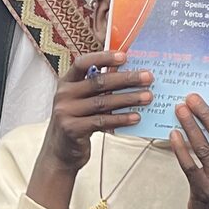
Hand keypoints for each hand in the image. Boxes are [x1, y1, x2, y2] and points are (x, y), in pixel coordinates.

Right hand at [38, 50, 152, 174]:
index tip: (124, 56)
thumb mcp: (81, 101)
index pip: (83, 63)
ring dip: (128, 99)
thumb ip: (98, 89)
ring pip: (103, 102)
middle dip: (126, 79)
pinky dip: (121, 119)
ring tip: (148, 97)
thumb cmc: (77, 122)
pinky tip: (136, 117)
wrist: (60, 152)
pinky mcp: (72, 129)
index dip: (103, 58)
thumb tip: (130, 75)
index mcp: (66, 82)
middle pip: (98, 82)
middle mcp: (63, 94)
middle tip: (148, 77)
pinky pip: (101, 121)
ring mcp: (66, 112)